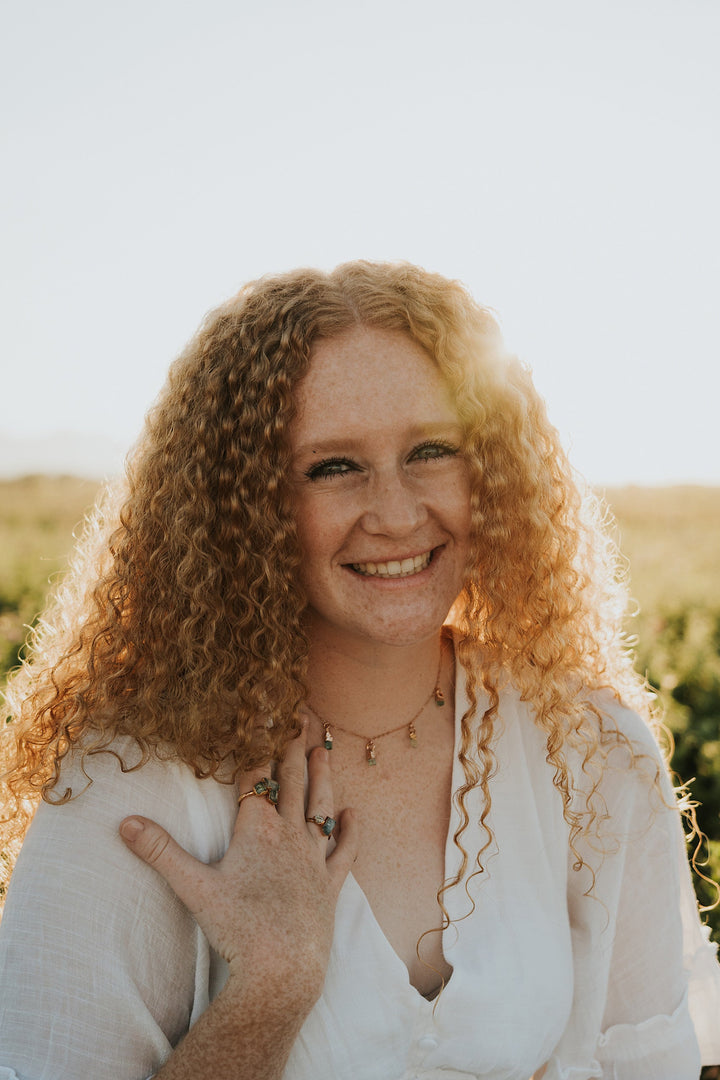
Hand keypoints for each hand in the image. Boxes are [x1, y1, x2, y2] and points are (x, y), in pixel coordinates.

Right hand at [119, 725, 357, 1010]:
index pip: (256, 778)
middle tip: (300, 717)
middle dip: (293, 748)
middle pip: (292, 782)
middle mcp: (289, 836)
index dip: (258, 746)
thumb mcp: (193, 888)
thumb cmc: (237, 929)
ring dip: (323, 776)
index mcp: (257, 830)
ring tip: (323, 749)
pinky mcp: (331, 885)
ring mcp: (313, 859)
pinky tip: (353, 814)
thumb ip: (160, 852)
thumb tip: (126, 823)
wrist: (282, 970)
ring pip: (320, 807)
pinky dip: (349, 831)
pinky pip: (344, 851)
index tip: (263, 715)